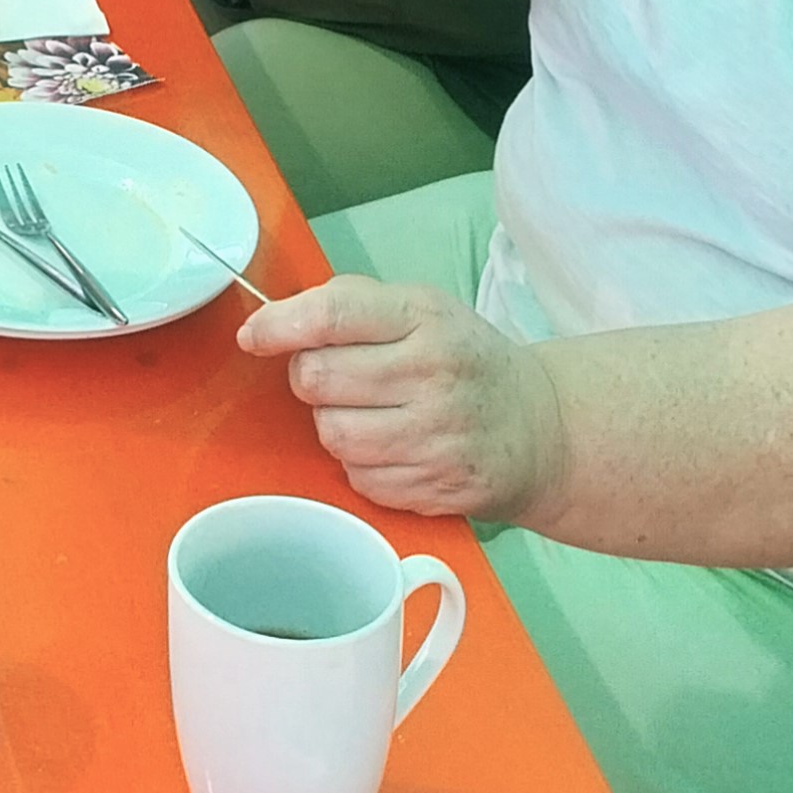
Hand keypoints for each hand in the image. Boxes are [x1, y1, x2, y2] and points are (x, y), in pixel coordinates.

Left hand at [237, 273, 564, 521]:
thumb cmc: (465, 359)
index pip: (332, 315)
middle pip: (319, 379)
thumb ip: (353, 305)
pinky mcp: (436, 488)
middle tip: (332, 375)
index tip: (253, 334)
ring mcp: (436, 437)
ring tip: (366, 411)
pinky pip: (359, 479)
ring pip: (333, 434)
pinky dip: (361, 464)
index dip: (279, 324)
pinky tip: (390, 445)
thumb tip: (278, 320)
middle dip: (309, 377)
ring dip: (334, 423)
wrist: (540, 428)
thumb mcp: (423, 308)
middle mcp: (432, 376)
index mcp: (424, 317)